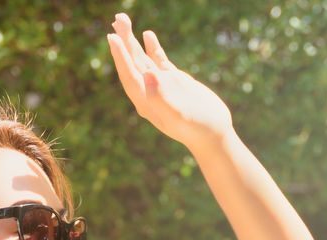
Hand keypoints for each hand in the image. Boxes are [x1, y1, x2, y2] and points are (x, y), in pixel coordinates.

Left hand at [105, 12, 234, 150]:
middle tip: (118, 19)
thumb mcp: (179, 115)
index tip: (112, 37)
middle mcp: (149, 91)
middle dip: (124, 41)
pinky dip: (151, 47)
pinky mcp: (174, 81)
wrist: (213, 133)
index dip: (120, 56)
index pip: (129, 75)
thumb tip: (148, 74)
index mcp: (146, 101)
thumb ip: (161, 97)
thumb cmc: (197, 128)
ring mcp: (161, 85)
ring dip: (132, 41)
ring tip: (122, 20)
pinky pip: (158, 60)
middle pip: (132, 63)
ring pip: (142, 59)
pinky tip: (147, 34)